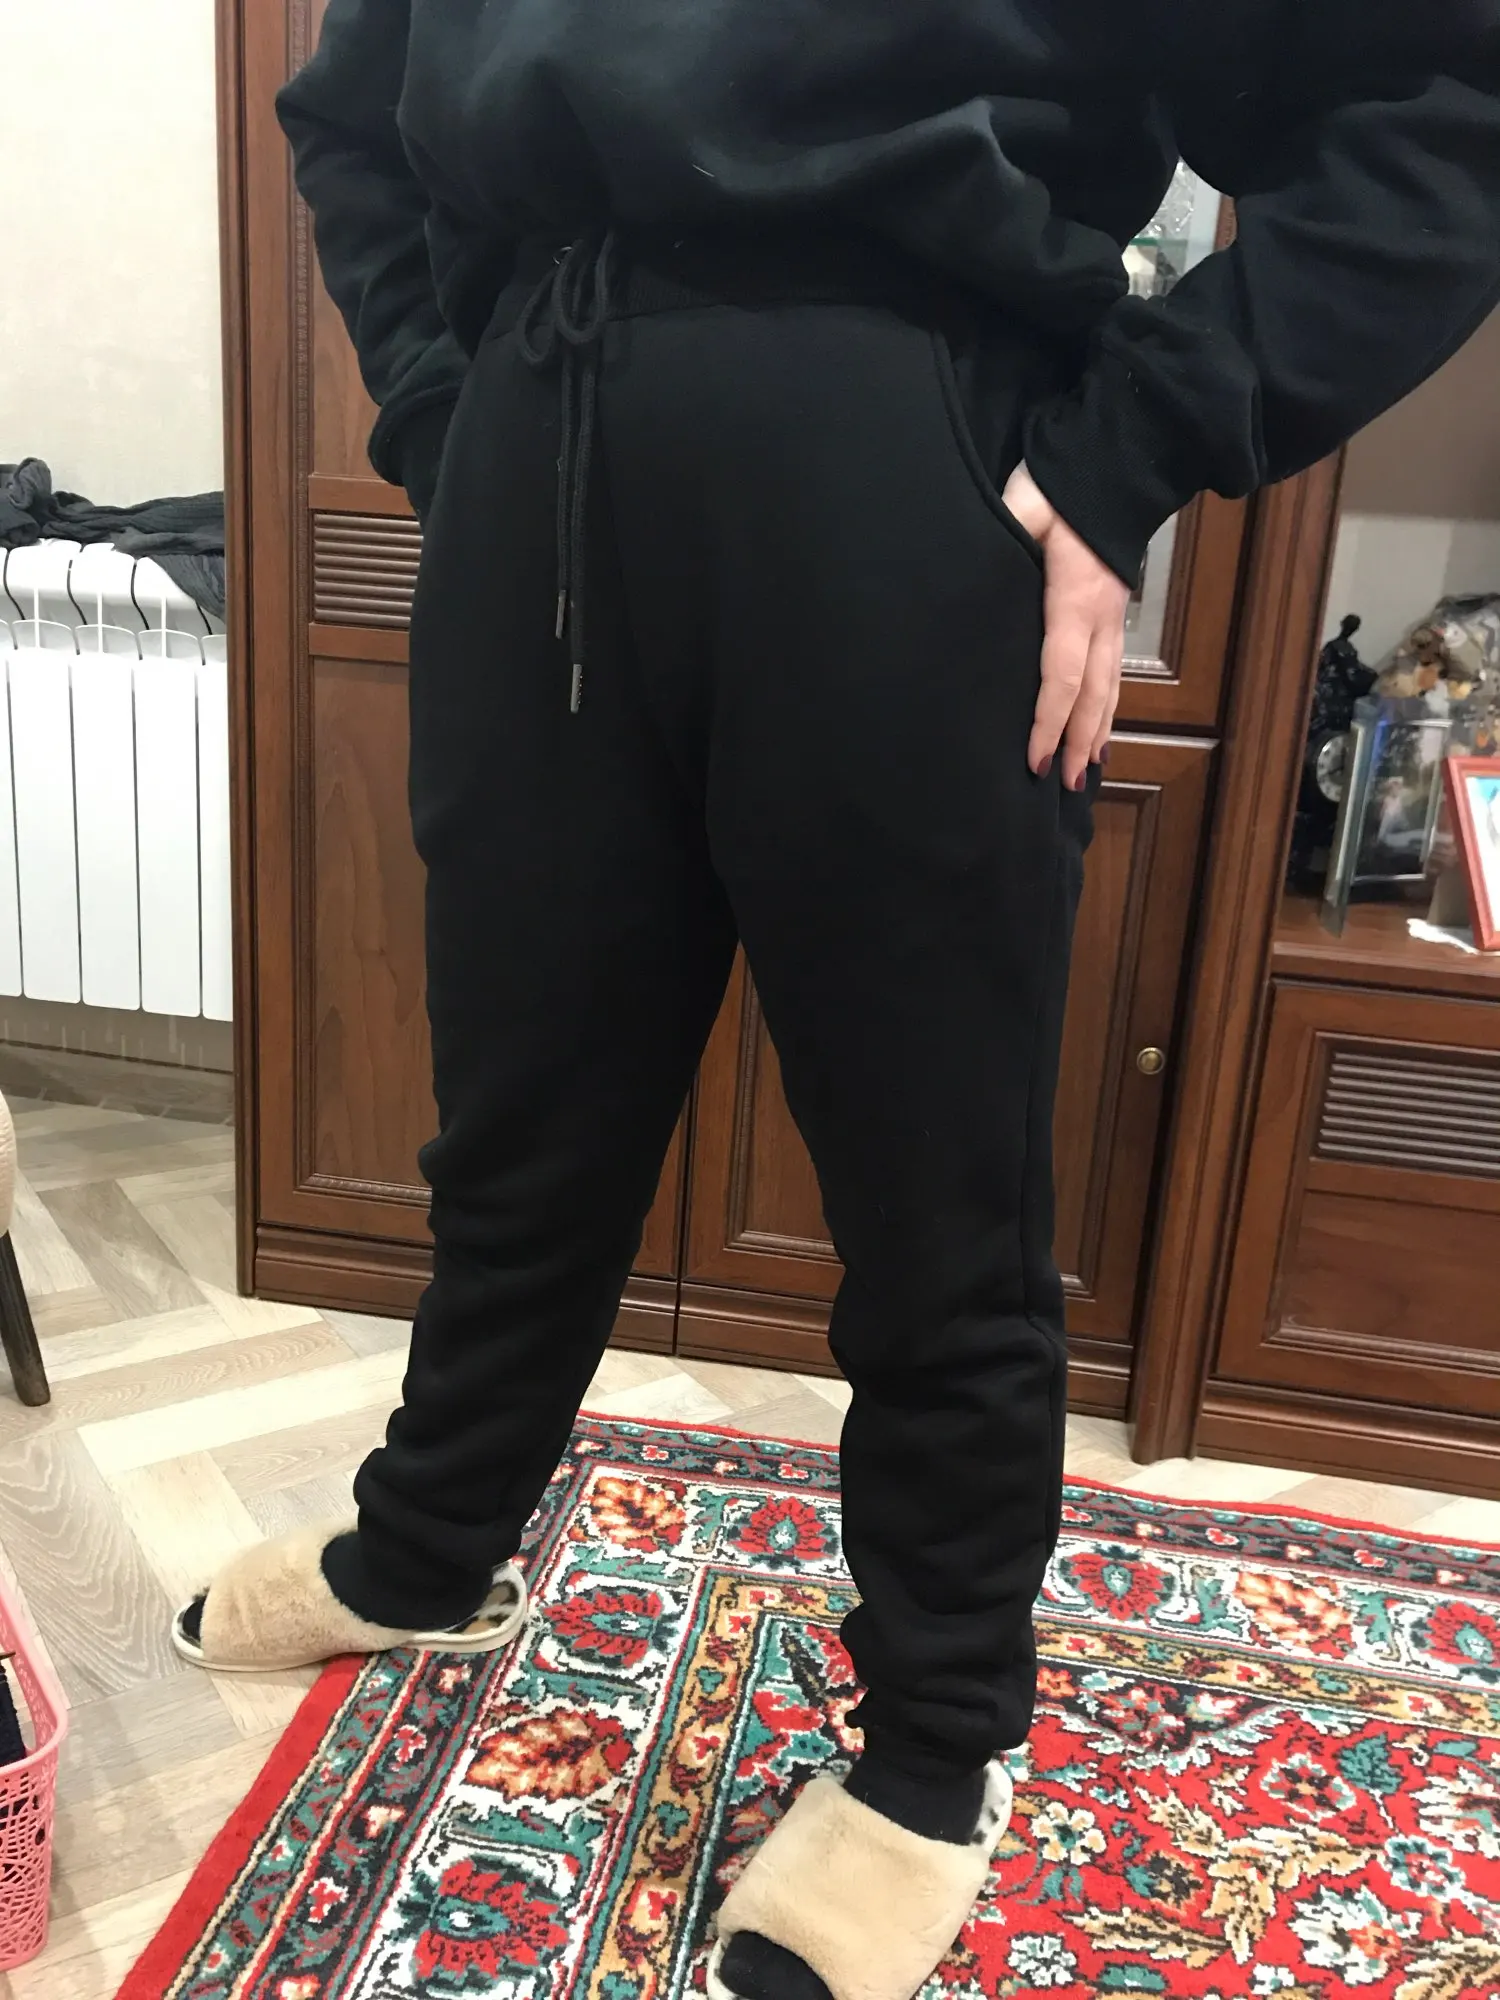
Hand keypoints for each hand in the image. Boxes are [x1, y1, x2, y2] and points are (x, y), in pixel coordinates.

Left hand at [1001, 464, 1129, 790]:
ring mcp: (1114, 615)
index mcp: (1075, 599)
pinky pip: (1114, 669)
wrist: (1116, 462)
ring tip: (1087, 771)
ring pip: (1110, 686)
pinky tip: (1101, 730)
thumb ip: (1002, 538)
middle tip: (1066, 784)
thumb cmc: (1059, 483)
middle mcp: (1101, 616)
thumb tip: (968, 566)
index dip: (1048, 721)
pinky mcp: (1116, 611)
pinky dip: (1108, 706)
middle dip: (1078, 740)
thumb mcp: (1021, 505)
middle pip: (1093, 693)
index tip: (1035, 760)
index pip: (1062, 675)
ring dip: (1098, 731)